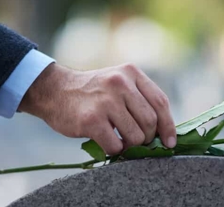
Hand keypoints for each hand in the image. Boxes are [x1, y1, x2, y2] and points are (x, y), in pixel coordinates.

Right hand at [18, 63, 176, 154]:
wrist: (54, 90)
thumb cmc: (92, 93)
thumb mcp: (118, 82)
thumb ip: (139, 98)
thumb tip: (164, 131)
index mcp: (131, 73)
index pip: (161, 102)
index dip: (168, 126)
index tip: (169, 142)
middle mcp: (120, 83)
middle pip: (150, 121)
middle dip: (148, 138)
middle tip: (137, 142)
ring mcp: (106, 101)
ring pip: (136, 136)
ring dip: (131, 146)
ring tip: (121, 142)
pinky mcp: (92, 120)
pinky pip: (115, 146)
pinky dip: (115, 151)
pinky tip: (108, 144)